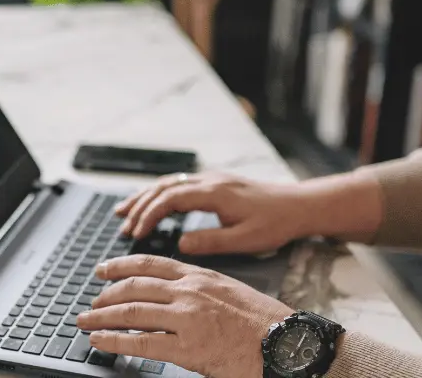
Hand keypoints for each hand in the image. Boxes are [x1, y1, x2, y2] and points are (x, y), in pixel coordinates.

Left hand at [76, 254, 292, 377]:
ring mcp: (186, 318)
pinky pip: (140, 342)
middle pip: (133, 287)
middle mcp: (188, 291)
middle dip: (106, 294)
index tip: (103, 269)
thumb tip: (175, 292)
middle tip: (91, 301)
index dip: (120, 266)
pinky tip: (99, 341)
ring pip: (130, 312)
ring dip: (101, 317)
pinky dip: (113, 341)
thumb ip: (199, 288)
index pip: (149, 263)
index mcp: (199, 275)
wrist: (289, 344)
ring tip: (85, 321)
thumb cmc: (265, 322)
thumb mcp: (230, 290)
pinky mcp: (186, 347)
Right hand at [115, 172, 308, 254]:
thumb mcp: (245, 240)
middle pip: (163, 187)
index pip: (170, 199)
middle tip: (121, 223)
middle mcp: (209, 180)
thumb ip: (211, 241)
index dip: (148, 215)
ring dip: (145, 196)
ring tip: (124, 211)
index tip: (135, 232)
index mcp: (213, 193)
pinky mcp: (215, 183)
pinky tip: (152, 202)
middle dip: (139, 205)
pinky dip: (159, 193)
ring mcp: (211, 179)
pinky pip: (179, 183)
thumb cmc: (276, 223)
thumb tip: (180, 243)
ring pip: (169, 182)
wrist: (300, 205)